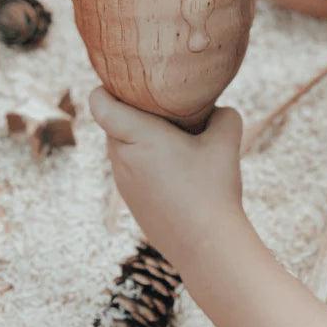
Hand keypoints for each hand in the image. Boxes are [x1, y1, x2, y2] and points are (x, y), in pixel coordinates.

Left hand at [89, 87, 244, 263]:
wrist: (207, 247)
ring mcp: (123, 182)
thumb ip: (223, 113)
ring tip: (171, 134)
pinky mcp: (131, 201)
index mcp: (137, 135)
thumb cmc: (213, 188)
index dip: (105, 88)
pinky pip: (130, 168)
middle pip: (113, 121)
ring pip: (121, 145)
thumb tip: (217, 107)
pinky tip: (174, 166)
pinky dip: (145, 160)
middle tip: (160, 101)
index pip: (100, 103)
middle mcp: (122, 157)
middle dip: (132, 109)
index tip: (123, 80)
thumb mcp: (226, 140)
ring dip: (139, 136)